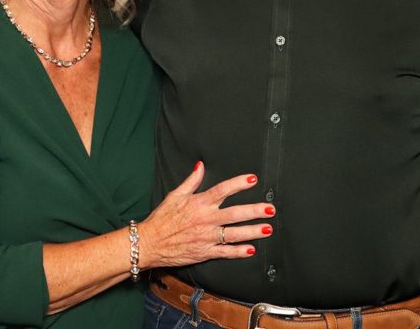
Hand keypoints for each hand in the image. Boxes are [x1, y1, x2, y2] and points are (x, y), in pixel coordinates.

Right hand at [139, 161, 272, 266]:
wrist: (149, 242)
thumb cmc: (162, 218)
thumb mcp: (175, 195)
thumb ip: (191, 181)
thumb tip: (200, 165)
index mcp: (199, 203)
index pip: (222, 190)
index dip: (238, 184)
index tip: (253, 179)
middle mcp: (206, 219)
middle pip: (235, 214)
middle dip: (254, 211)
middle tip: (270, 209)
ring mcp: (207, 237)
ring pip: (234, 234)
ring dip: (252, 231)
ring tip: (268, 229)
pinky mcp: (205, 252)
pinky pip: (225, 252)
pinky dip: (239, 252)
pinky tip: (251, 249)